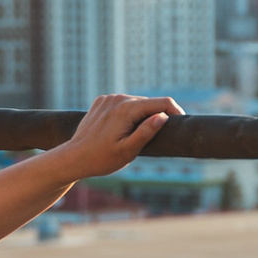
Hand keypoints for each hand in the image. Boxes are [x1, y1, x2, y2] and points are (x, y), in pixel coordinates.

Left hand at [47, 95, 178, 182]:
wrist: (73, 158)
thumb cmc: (101, 159)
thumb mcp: (128, 151)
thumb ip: (146, 132)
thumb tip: (163, 116)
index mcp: (126, 109)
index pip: (161, 102)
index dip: (176, 111)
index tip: (183, 123)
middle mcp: (117, 99)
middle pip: (148, 103)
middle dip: (158, 116)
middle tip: (163, 137)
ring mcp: (108, 99)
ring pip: (135, 103)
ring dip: (142, 116)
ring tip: (137, 136)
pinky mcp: (101, 102)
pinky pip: (122, 105)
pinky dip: (128, 114)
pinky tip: (122, 130)